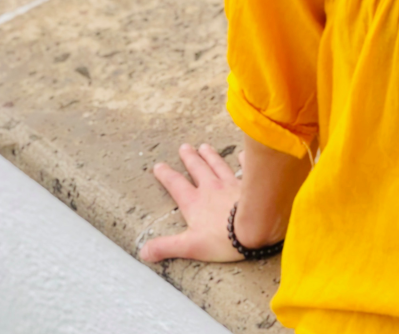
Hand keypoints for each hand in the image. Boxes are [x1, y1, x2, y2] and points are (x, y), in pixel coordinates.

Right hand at [140, 143, 244, 262]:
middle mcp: (211, 188)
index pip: (176, 185)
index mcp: (195, 203)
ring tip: (204, 146)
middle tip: (184, 146)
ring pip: (218, 165)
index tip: (159, 166)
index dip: (166, 175)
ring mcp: (231, 184)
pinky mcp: (249, 184)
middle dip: (190, 158)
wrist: (255, 227)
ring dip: (210, 156)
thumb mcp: (190, 247)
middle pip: (198, 169)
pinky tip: (241, 154)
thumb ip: (166, 247)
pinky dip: (243, 159)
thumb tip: (143, 251)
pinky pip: (245, 167)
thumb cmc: (223, 239)